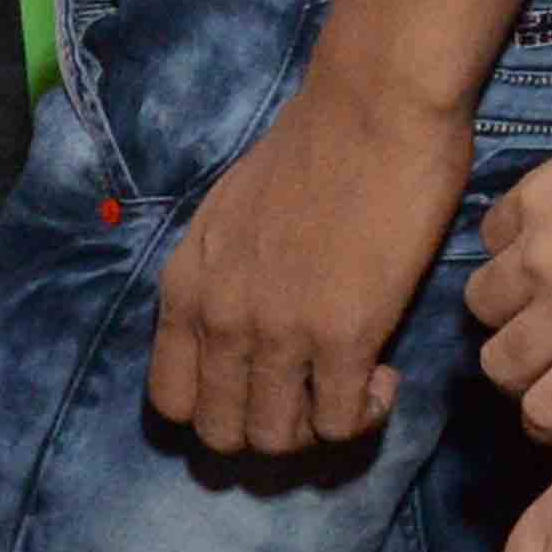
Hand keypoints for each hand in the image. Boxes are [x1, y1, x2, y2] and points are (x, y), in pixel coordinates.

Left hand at [146, 65, 478, 459]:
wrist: (370, 111)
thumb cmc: (308, 154)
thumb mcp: (226, 221)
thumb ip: (221, 280)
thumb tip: (236, 332)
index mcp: (184, 288)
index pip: (169, 401)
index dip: (218, 409)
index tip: (262, 386)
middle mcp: (218, 319)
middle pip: (221, 434)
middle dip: (271, 428)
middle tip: (312, 392)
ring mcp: (275, 332)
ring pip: (278, 441)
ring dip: (318, 426)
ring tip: (351, 382)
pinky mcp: (340, 336)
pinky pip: (339, 423)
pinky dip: (364, 413)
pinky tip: (382, 375)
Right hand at [467, 132, 551, 441]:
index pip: (539, 411)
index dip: (544, 419)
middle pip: (499, 362)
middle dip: (519, 369)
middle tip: (543, 355)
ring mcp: (539, 250)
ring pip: (481, 302)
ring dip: (506, 307)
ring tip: (535, 296)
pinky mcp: (533, 198)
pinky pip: (490, 235)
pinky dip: (508, 244)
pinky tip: (539, 243)